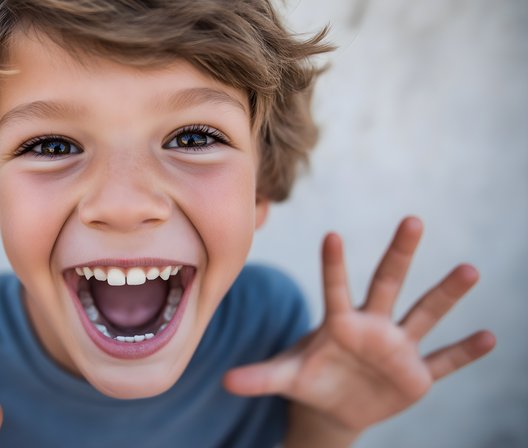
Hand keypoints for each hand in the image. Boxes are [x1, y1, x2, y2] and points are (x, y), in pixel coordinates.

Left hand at [223, 217, 495, 435]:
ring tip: (469, 269)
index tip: (332, 235)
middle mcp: (372, 325)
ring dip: (445, 294)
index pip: (335, 287)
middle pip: (387, 283)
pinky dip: (465, 352)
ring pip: (424, 313)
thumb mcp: (286, 377)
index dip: (333, 265)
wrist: (334, 406)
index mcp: (337, 322)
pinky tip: (491, 337)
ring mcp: (397, 347)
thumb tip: (224, 381)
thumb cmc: (310, 379)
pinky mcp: (416, 374)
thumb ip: (260, 377)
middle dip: (398, 254)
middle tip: (411, 219)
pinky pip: (445, 360)